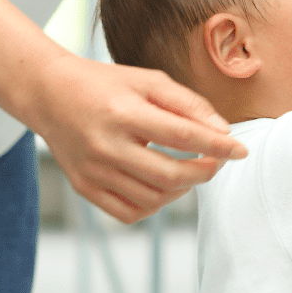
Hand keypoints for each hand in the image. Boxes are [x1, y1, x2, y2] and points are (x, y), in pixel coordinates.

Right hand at [28, 55, 246, 222]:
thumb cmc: (107, 84)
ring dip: (184, 188)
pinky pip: (129, 212)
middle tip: (219, 162)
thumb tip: (223, 130)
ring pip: (152, 197)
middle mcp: (106, 145)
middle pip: (169, 174)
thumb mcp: (149, 80)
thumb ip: (188, 103)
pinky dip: (156, 204)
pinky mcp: (84, 187)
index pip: (182, 135)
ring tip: (193, 170)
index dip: (217, 145)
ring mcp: (93, 171)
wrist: (50, 94)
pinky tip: (166, 185)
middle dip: (204, 172)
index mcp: (124, 112)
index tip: (241, 150)